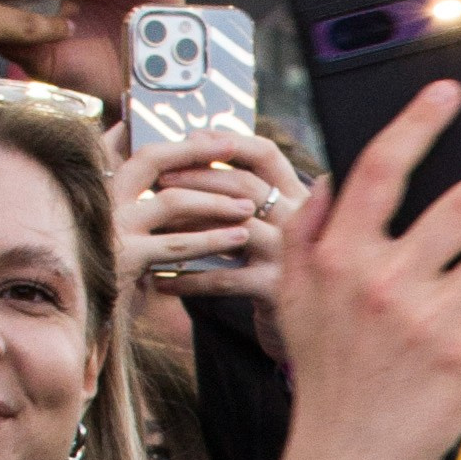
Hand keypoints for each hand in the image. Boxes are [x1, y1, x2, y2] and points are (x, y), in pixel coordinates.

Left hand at [111, 126, 307, 301]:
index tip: (191, 137)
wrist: (304, 322)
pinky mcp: (275, 288)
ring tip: (156, 227)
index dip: (229, 141)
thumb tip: (191, 153)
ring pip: (233, 229)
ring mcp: (289, 254)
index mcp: (296, 196)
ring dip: (189, 226)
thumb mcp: (269, 225)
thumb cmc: (269, 267)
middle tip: (160, 179)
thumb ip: (243, 196)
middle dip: (198, 178)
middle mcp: (299, 220)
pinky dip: (189, 279)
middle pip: (245, 186)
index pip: (266, 154)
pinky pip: (223, 279)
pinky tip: (162, 282)